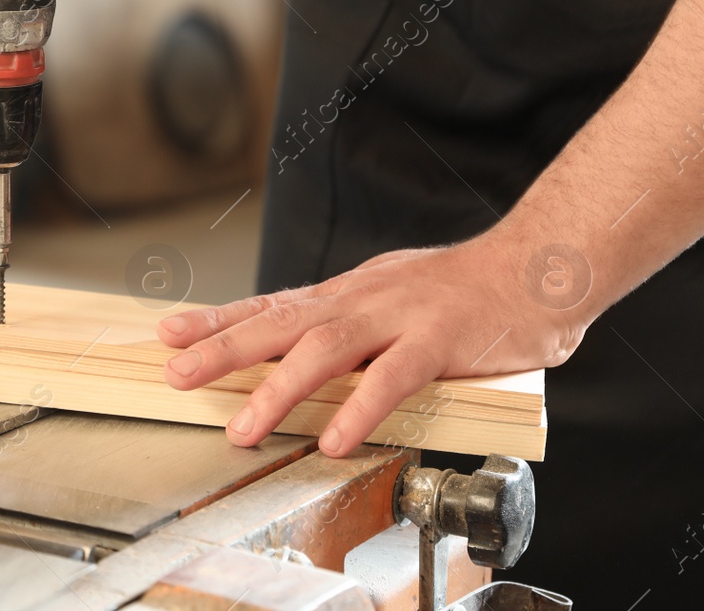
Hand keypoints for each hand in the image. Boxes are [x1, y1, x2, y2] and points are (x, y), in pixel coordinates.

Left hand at [156, 239, 589, 455]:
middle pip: (279, 322)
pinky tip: (333, 437)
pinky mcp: (438, 340)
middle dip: (223, 349)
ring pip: (324, 350)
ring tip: (244, 428)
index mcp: (346, 294)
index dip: (217, 319)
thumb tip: (299, 346)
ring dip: (278, 390)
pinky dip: (359, 407)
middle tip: (177, 373)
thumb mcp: (387, 296)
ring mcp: (397, 317)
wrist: (535, 265)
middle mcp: (360, 299)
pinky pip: (392, 378)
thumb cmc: (461, 290)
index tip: (168, 334)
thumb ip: (346, 323)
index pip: (269, 305)